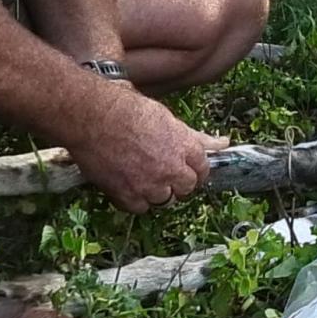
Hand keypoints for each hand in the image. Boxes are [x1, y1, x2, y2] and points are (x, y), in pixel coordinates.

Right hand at [65, 82, 228, 212]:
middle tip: (163, 172)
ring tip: (144, 176)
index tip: (186, 168)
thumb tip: (223, 142)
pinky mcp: (126, 195)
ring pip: (165, 200)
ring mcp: (150, 184)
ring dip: (158, 192)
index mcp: (186, 146)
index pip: (203, 169)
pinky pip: (140, 208)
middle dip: (178, 181)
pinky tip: (128, 184)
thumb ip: (196, 136)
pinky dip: (135, 200)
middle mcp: (172, 168)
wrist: (93, 117)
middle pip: (186, 187)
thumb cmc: (128, 109)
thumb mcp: (168, 117)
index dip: (194, 169)